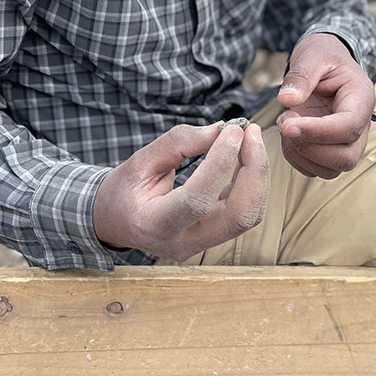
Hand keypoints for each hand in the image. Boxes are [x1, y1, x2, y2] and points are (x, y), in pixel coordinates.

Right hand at [92, 120, 268, 259]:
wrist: (117, 221)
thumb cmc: (125, 189)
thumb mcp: (140, 161)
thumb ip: (178, 144)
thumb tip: (219, 130)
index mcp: (155, 225)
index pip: (197, 199)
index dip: (220, 163)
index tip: (233, 130)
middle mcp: (183, 242)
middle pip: (238, 216)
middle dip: (254, 171)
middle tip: (252, 132)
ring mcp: (202, 245)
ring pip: (248, 216)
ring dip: (258, 175)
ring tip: (251, 139)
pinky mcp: (214, 238)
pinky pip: (245, 213)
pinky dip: (252, 182)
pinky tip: (246, 156)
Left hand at [276, 33, 375, 179]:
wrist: (325, 62)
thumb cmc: (322, 55)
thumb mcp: (312, 55)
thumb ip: (301, 75)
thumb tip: (287, 99)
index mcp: (361, 98)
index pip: (348, 127)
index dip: (317, 132)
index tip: (287, 124)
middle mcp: (360, 125)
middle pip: (346, 157)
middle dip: (309, 147)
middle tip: (285, 122)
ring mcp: (348, 141)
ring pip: (332, 169)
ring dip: (300, 154)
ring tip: (285, 124)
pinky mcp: (332, 149)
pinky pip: (318, 170)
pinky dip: (297, 159)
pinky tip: (287, 135)